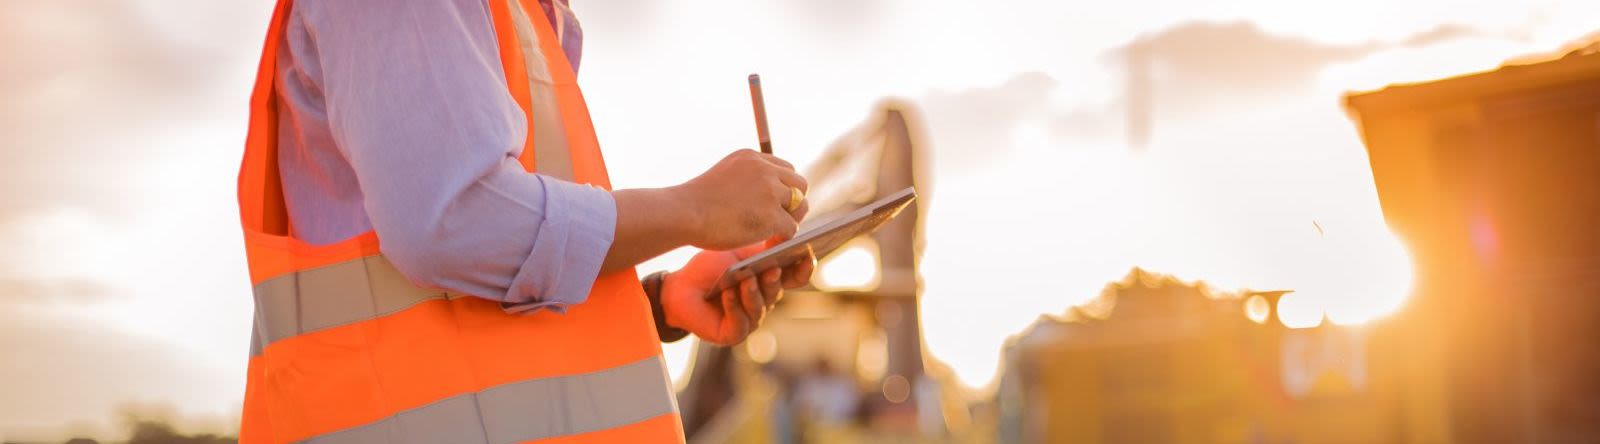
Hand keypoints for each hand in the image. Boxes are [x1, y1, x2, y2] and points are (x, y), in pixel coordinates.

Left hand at [660, 240, 816, 345]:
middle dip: (773, 281)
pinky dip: (734, 306)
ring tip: (746, 279)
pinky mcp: (733, 333)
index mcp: (770, 282)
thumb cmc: (711, 268)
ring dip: (753, 294)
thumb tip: (788, 229)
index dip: (804, 268)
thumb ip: (765, 248)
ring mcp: (750, 320)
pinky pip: (739, 322)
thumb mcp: (741, 253)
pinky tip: (728, 294)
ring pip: (759, 308)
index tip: (806, 253)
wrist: (681, 286)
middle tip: (771, 268)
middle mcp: (764, 302)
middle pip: (776, 292)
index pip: (796, 277)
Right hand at [674, 149, 808, 250]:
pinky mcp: (771, 215)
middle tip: (780, 218)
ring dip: (791, 219)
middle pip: (799, 183)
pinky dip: (783, 237)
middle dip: (793, 201)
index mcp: (751, 157)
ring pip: (800, 204)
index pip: (784, 168)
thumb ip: (745, 180)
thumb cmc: (695, 202)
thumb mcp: (723, 176)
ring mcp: (769, 191)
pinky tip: (770, 241)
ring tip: (775, 230)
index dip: (782, 187)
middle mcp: (764, 169)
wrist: (684, 213)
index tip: (773, 203)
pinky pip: (791, 228)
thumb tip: (762, 198)